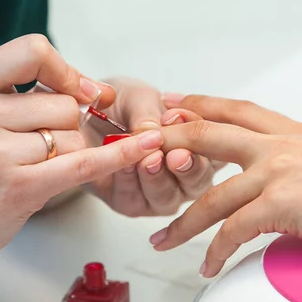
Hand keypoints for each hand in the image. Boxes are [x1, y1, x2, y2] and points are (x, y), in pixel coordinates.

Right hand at [0, 35, 162, 265]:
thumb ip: (28, 94)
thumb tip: (97, 90)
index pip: (32, 52)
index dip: (66, 70)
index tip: (83, 91)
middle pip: (63, 104)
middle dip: (65, 127)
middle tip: (35, 150)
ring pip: (74, 136)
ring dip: (68, 154)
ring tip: (31, 169)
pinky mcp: (18, 185)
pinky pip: (85, 162)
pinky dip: (120, 155)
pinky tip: (146, 146)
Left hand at [80, 81, 221, 215]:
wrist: (85, 114)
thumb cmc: (125, 104)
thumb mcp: (139, 98)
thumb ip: (149, 114)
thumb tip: (153, 132)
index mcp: (202, 148)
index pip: (216, 149)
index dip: (206, 139)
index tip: (191, 125)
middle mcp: (187, 176)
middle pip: (198, 181)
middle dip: (188, 168)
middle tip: (177, 156)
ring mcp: (163, 194)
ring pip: (168, 196)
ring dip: (158, 178)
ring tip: (149, 160)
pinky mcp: (132, 204)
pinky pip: (135, 199)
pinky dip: (130, 181)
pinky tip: (126, 165)